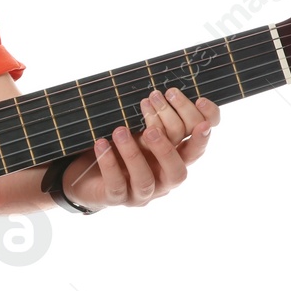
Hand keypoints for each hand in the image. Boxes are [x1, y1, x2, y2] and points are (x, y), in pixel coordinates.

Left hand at [63, 87, 218, 209]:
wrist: (85, 174)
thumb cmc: (117, 146)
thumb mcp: (137, 129)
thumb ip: (153, 118)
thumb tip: (160, 92)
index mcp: (174, 159)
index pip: (199, 145)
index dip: (205, 125)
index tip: (199, 99)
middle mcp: (163, 178)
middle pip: (180, 166)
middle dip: (169, 135)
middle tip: (152, 103)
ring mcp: (141, 193)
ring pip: (145, 178)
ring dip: (133, 152)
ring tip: (120, 129)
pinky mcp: (116, 198)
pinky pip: (116, 184)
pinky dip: (109, 163)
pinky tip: (102, 143)